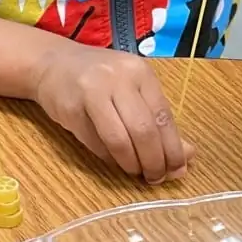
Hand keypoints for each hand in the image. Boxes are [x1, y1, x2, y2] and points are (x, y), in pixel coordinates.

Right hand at [30, 41, 193, 182]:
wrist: (53, 64)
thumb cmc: (101, 80)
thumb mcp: (134, 90)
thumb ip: (158, 120)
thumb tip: (188, 156)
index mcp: (140, 72)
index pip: (163, 117)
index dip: (173, 149)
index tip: (178, 170)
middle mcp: (118, 78)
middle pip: (143, 130)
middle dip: (153, 161)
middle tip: (156, 178)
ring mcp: (91, 91)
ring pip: (119, 140)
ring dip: (131, 164)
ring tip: (136, 172)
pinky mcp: (70, 109)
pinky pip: (95, 143)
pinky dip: (109, 158)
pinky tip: (115, 160)